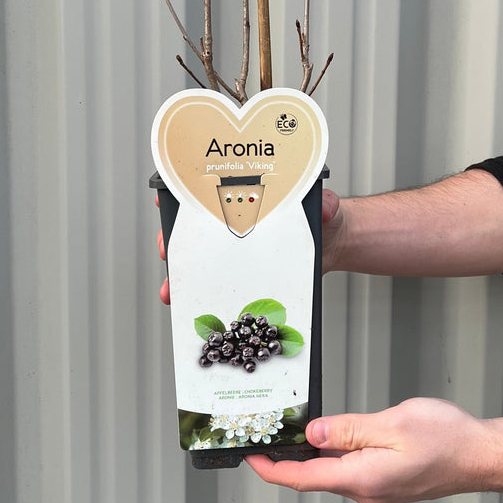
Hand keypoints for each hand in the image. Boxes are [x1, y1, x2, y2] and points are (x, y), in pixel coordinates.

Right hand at [157, 188, 344, 304]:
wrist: (337, 245)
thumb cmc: (326, 216)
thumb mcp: (326, 206)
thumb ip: (327, 204)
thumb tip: (325, 207)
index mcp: (250, 200)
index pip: (208, 192)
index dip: (182, 195)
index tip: (165, 201)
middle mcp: (237, 223)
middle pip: (195, 229)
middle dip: (174, 240)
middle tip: (168, 252)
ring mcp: (239, 250)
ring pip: (201, 260)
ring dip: (182, 275)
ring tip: (172, 292)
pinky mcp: (246, 274)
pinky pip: (220, 284)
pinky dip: (205, 297)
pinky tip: (198, 309)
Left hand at [244, 398, 490, 502]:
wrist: (483, 457)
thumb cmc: (447, 439)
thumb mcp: (392, 423)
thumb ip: (349, 429)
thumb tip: (314, 432)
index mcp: (361, 479)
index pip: (302, 479)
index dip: (271, 469)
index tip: (250, 456)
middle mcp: (365, 491)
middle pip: (314, 476)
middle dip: (288, 456)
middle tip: (268, 431)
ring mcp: (377, 489)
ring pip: (334, 470)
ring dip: (314, 452)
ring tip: (296, 427)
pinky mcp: (388, 482)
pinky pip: (352, 469)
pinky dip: (336, 452)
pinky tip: (336, 432)